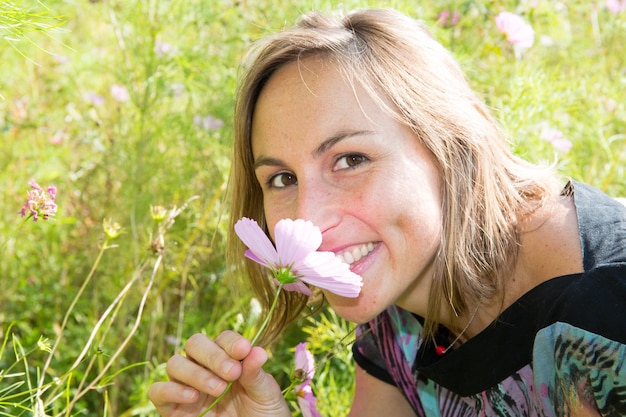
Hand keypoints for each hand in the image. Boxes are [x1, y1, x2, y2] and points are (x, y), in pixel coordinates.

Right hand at [148, 331, 290, 416]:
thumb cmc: (262, 415)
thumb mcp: (265, 394)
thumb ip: (256, 374)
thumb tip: (257, 350)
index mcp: (228, 359)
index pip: (222, 339)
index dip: (231, 342)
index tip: (244, 350)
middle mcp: (204, 368)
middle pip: (194, 344)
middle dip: (213, 356)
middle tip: (232, 373)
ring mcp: (187, 387)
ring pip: (175, 364)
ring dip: (195, 373)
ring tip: (218, 389)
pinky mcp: (173, 409)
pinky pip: (158, 392)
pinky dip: (171, 390)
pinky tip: (193, 397)